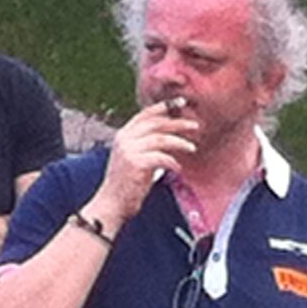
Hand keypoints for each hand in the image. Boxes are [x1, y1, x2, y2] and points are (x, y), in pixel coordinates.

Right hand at [87, 98, 197, 229]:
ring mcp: (129, 151)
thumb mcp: (133, 158)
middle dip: (178, 123)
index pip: (145, 114)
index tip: (181, 103)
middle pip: (156, 124)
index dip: (164, 107)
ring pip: (161, 139)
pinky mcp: (135, 164)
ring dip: (180, 143)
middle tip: (195, 126)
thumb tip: (168, 137)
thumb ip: (146, 145)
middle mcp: (124, 139)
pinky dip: (173, 162)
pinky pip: (161, 158)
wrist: (112, 204)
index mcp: (123, 135)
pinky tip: (178, 169)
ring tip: (192, 148)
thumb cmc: (126, 185)